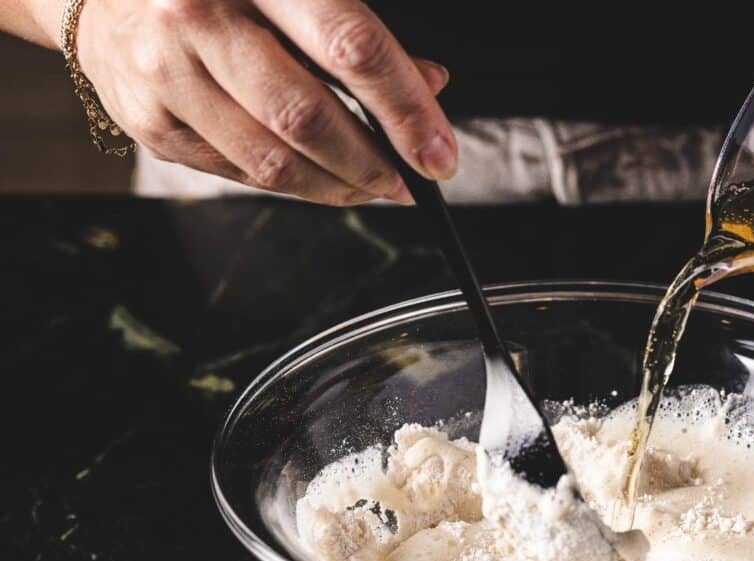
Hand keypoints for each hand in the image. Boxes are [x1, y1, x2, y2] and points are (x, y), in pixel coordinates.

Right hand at [68, 0, 456, 204]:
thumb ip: (353, 31)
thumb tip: (430, 84)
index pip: (348, 44)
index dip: (405, 108)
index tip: (440, 153)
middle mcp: (195, 15)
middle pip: (308, 115)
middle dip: (374, 162)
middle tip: (409, 180)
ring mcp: (165, 74)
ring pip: (274, 161)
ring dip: (339, 186)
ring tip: (372, 184)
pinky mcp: (150, 124)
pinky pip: (241, 174)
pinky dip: (294, 184)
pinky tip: (317, 175)